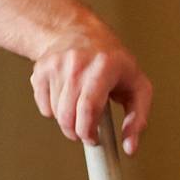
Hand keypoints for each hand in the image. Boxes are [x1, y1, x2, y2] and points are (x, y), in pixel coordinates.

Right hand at [32, 31, 151, 151]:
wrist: (78, 31)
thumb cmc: (112, 60)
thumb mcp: (138, 86)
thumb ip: (138, 118)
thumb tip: (130, 148)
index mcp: (103, 67)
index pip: (88, 109)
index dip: (88, 131)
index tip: (92, 139)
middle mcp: (77, 64)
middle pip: (68, 114)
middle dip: (76, 132)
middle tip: (85, 132)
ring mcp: (56, 65)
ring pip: (56, 112)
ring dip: (67, 120)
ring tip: (80, 109)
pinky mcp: (41, 69)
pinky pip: (44, 105)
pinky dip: (54, 110)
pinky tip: (66, 98)